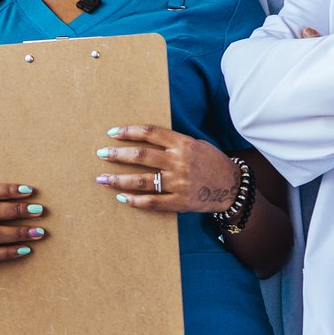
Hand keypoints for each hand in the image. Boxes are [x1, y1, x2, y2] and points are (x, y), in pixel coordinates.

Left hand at [98, 126, 240, 213]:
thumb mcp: (197, 144)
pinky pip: (152, 202)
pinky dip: (135, 201)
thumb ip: (174, 142)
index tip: (112, 133)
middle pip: (141, 155)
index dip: (129, 131)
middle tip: (101, 154)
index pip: (150, 133)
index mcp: (183, 143)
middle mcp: (179, 162)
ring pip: (141, 180)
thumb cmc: (212, 162)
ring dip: (118, 180)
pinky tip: (122, 198)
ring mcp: (179, 183)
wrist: (232, 186)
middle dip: (117, 154)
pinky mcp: (180, 202)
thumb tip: (145, 139)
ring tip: (102, 179)